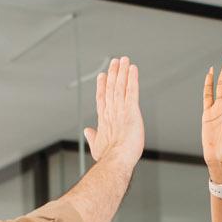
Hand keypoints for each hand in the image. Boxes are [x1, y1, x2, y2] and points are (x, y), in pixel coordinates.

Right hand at [83, 56, 143, 171]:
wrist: (116, 160)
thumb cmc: (107, 158)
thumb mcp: (96, 146)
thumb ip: (92, 137)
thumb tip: (88, 131)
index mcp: (103, 120)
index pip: (102, 98)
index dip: (102, 86)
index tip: (103, 76)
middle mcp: (111, 112)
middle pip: (111, 88)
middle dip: (113, 74)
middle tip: (115, 61)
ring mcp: (120, 110)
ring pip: (120, 87)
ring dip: (122, 72)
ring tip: (123, 60)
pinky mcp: (131, 111)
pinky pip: (132, 91)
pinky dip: (132, 79)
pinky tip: (133, 69)